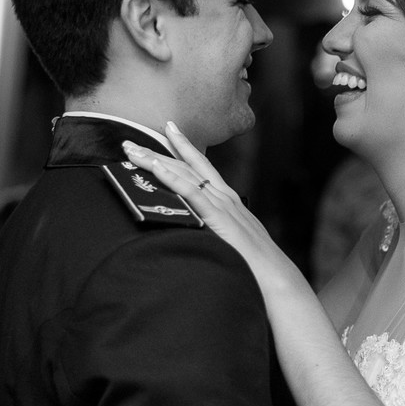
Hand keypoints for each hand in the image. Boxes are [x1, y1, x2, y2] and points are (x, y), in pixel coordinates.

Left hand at [122, 123, 300, 288]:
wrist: (275, 276)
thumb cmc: (255, 263)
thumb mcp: (234, 239)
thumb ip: (217, 230)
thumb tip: (199, 231)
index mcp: (228, 200)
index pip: (202, 166)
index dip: (185, 147)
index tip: (169, 128)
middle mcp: (224, 197)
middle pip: (186, 166)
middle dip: (157, 151)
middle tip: (129, 141)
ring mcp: (222, 205)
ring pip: (184, 174)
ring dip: (155, 160)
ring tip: (131, 150)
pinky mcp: (219, 218)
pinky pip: (192, 193)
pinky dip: (173, 178)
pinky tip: (156, 167)